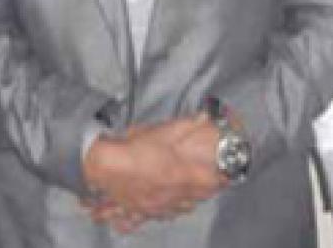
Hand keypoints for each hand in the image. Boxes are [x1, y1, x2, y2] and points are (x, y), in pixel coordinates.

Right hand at [83, 115, 224, 231]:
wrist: (106, 166)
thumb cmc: (136, 148)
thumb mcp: (163, 131)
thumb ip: (186, 125)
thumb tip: (205, 116)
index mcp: (183, 176)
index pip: (213, 183)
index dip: (222, 178)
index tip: (226, 173)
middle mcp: (174, 196)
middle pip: (199, 198)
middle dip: (206, 189)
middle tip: (209, 180)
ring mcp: (158, 207)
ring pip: (181, 209)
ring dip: (188, 201)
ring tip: (189, 192)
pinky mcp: (142, 212)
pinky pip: (160, 216)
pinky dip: (165, 211)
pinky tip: (164, 205)